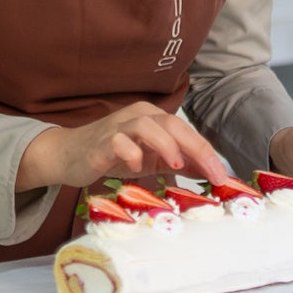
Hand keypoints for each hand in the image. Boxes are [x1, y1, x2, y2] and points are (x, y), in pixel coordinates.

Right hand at [16, 102, 229, 191]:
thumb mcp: (151, 159)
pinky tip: (136, 167)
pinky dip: (131, 152)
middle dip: (196, 148)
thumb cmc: (113, 155)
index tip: (223, 176)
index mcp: (153, 118)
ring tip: (177, 164)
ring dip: (166, 144)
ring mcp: (118, 126)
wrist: (70, 155)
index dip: (207, 152)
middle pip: (172, 124)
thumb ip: (178, 162)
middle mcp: (138, 116)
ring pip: (147, 125)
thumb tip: (210, 171)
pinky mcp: (101, 141)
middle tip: (213, 173)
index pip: (186, 131)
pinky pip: (118, 141)